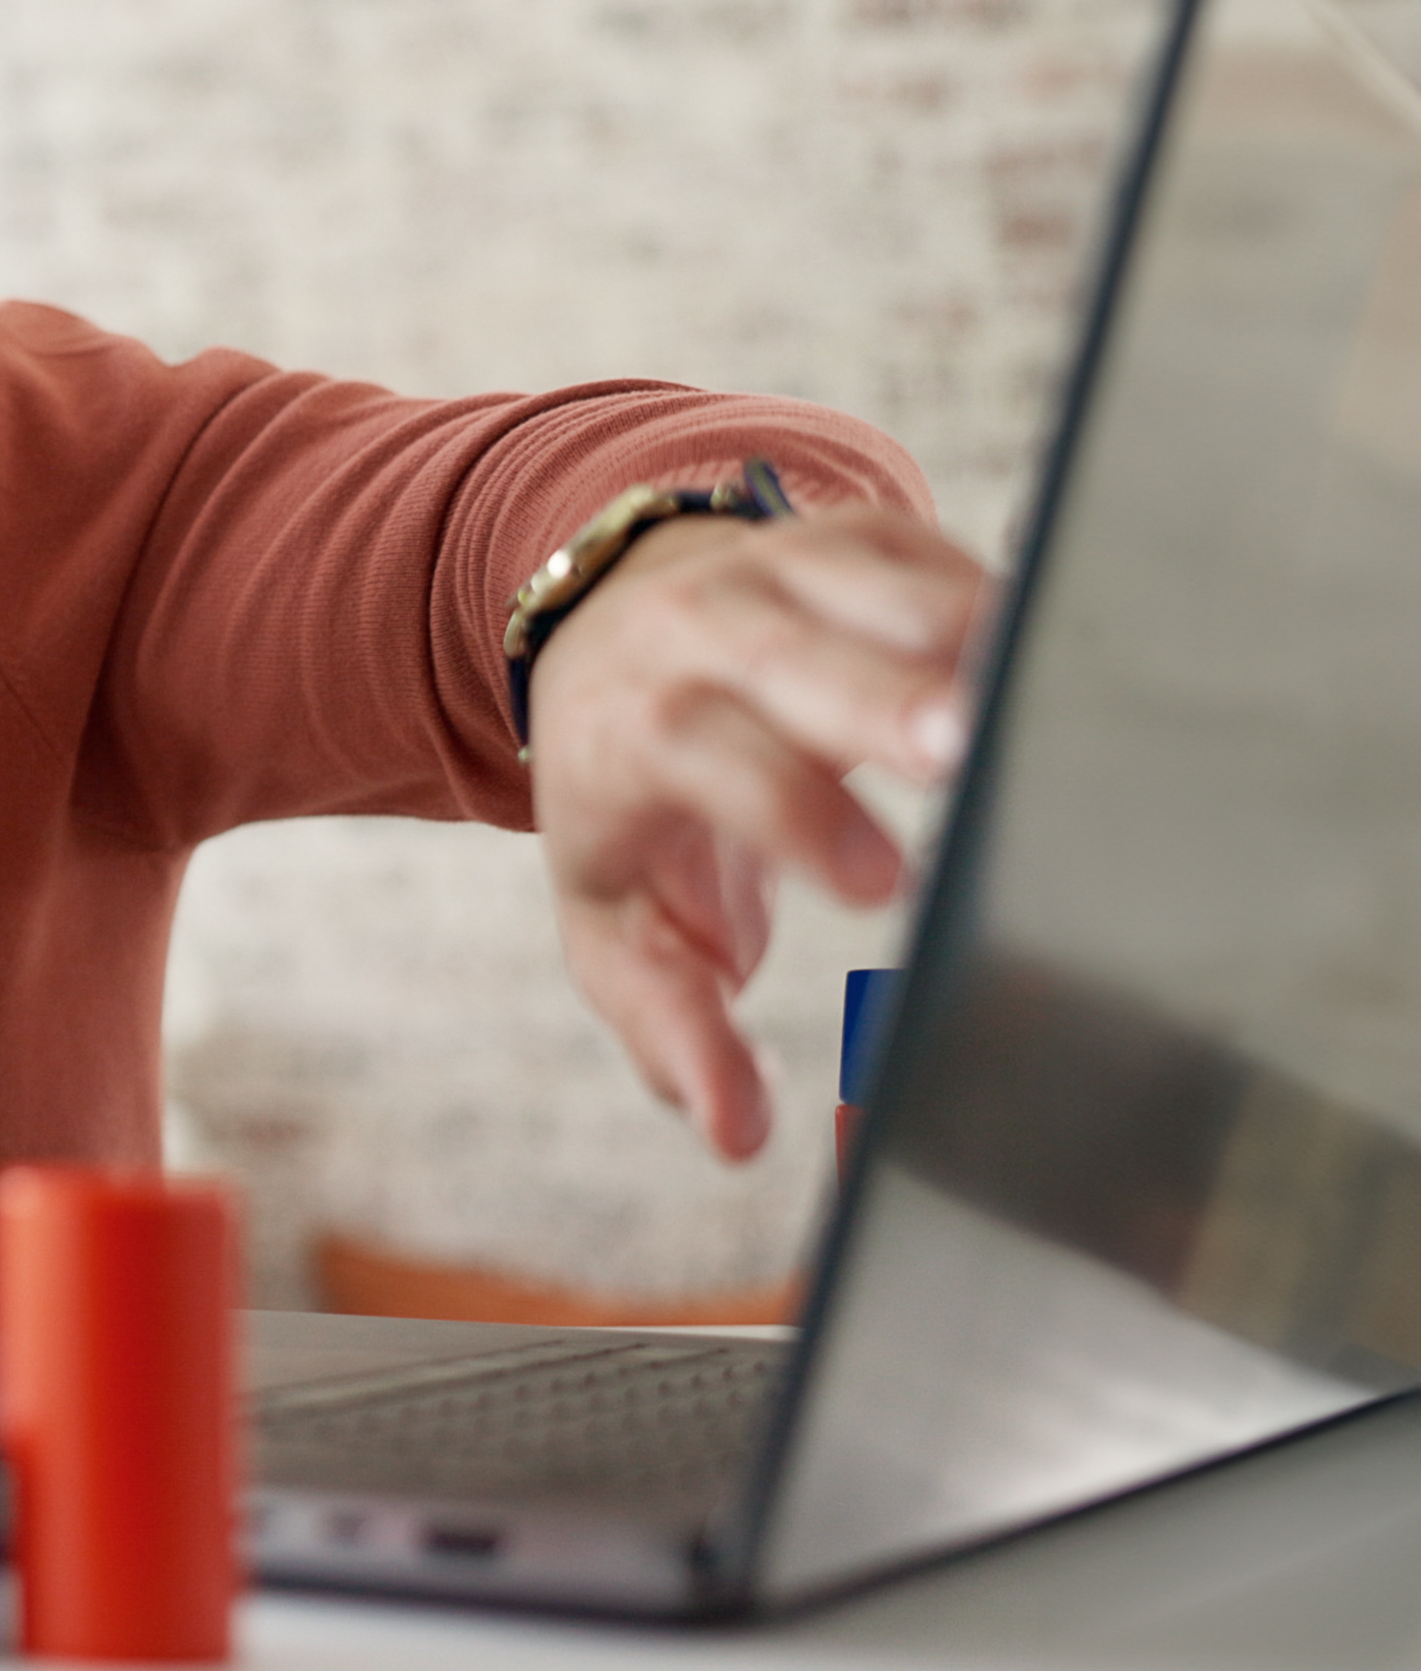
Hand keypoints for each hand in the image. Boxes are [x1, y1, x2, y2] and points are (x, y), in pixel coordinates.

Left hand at [526, 505, 986, 1160]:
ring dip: (963, 633)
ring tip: (1047, 692)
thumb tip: (732, 1134)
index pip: (708, 761)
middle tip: (967, 749)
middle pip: (790, 656)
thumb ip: (669, 1025)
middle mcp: (701, 631)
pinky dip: (1003, 599)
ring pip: (878, 583)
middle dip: (881, 699)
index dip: (793, 816)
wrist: (603, 641)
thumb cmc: (628, 806)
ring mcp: (783, 569)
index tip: (883, 883)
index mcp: (637, 726)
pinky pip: (940, 553)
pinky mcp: (864, 536)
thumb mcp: (616, 924)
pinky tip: (1066, 655)